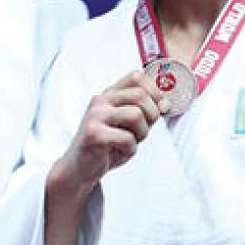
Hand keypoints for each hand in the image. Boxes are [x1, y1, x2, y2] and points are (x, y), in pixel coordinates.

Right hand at [47, 70, 165, 202]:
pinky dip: (130, 149)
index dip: (154, 91)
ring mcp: (95, 116)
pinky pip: (127, 138)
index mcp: (109, 95)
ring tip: (130, 141)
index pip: (136, 76)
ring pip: (136, 115)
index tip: (157, 108)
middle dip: (151, 115)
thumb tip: (165, 104)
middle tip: (142, 131)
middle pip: (140, 95)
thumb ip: (145, 112)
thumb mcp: (128, 125)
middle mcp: (101, 101)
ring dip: (141, 133)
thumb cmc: (107, 145)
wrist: (80, 167)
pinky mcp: (94, 134)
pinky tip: (119, 151)